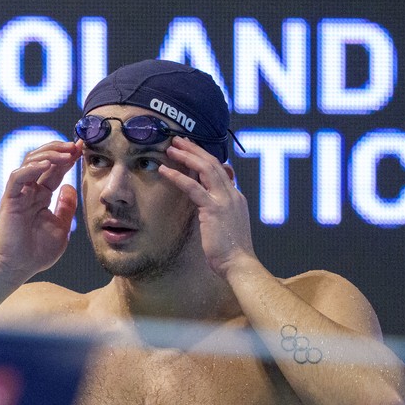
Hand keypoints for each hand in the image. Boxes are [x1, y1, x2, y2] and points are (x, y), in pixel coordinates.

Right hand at [0, 140, 81, 278]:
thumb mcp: (61, 226)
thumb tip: (71, 186)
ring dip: (49, 154)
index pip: (55, 169)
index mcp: (41, 195)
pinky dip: (31, 168)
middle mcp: (30, 190)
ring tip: (66, 153)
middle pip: (42, 159)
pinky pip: (18, 177)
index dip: (68, 157)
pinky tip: (47, 166)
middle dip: (59, 149)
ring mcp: (19, 193)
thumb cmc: (38, 251)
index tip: (82, 148)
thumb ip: (66, 206)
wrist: (19, 267)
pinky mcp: (10, 199)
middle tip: (76, 145)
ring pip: (30, 161)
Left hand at [159, 137, 256, 277]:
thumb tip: (207, 208)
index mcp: (236, 198)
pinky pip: (193, 187)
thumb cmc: (231, 251)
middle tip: (179, 140)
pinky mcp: (213, 209)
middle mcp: (233, 195)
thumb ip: (220, 212)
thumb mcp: (228, 226)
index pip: (221, 171)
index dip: (205, 159)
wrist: (239, 263)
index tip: (192, 151)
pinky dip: (178, 176)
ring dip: (187, 155)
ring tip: (171, 148)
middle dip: (195, 149)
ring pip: (205, 168)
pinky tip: (164, 170)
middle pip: (213, 163)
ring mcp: (225, 200)